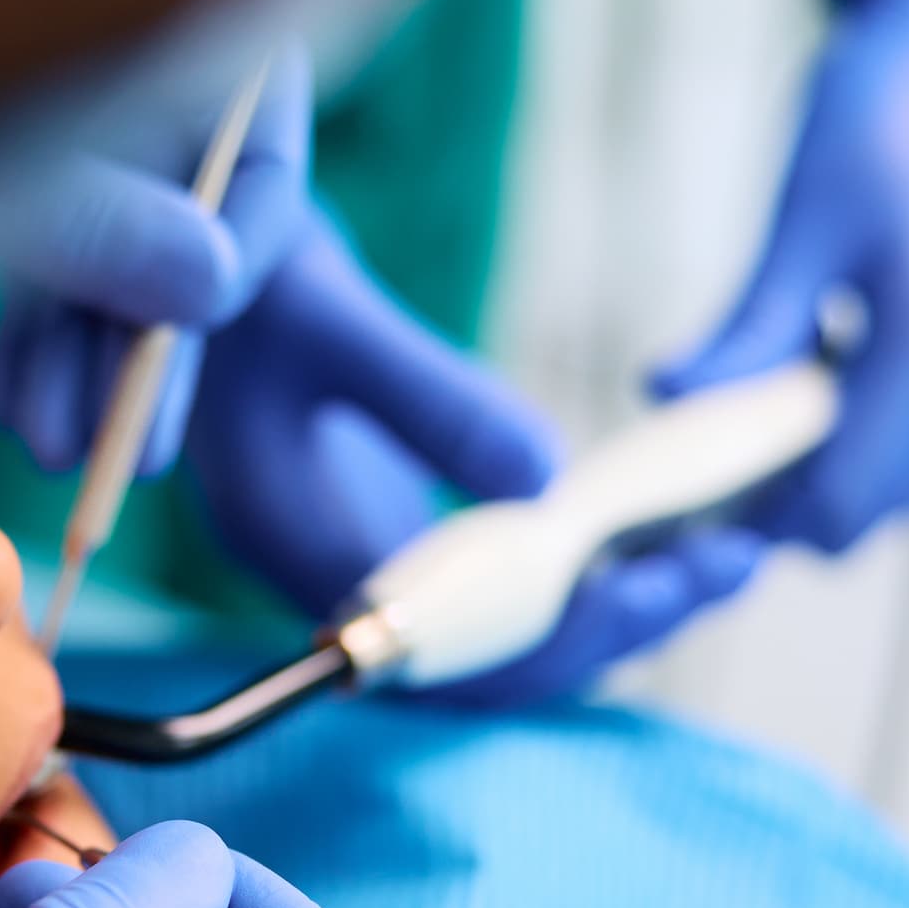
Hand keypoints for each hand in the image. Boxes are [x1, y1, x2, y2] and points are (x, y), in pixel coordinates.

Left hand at [0, 47, 313, 475]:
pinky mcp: (0, 151)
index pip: (252, 160)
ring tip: (50, 445)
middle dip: (139, 346)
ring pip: (97, 248)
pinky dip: (28, 325)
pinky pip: (32, 246)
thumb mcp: (9, 126)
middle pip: (174, 226)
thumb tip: (209, 289)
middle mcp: (138, 75)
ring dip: (79, 354)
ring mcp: (73, 117)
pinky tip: (15, 403)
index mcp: (177, 31)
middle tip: (123, 452)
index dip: (230, 254)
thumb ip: (106, 208)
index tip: (195, 326)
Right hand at [183, 209, 767, 705]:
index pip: (440, 647)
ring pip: (499, 629)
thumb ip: (429, 399)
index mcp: (294, 541)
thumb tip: (546, 474)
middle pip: (486, 657)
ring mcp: (360, 557)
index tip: (656, 585)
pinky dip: (578, 573)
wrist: (181, 250)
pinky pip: (496, 585)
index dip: (555, 636)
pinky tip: (653, 534)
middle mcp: (327, 574)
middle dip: (614, 624)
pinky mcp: (389, 529)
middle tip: (727, 564)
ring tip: (721, 556)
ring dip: (610, 606)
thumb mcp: (332, 315)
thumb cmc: (237, 271)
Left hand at [654, 0, 908, 553]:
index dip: (759, 522)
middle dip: (785, 507)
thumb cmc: (887, 108)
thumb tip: (664, 400)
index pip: (845, 501)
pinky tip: (798, 379)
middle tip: (693, 465)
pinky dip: (858, 436)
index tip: (677, 502)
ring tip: (736, 420)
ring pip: (902, 484)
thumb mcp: (803, 221)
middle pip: (873, 510)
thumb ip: (748, 331)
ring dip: (822, 474)